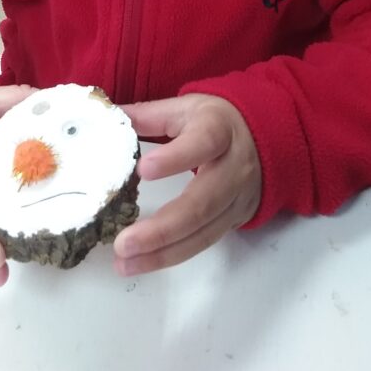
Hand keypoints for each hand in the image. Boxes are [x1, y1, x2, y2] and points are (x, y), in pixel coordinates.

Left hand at [113, 94, 261, 275]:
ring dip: (162, 252)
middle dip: (162, 227)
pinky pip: (203, 242)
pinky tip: (142, 262)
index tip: (143, 169)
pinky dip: (172, 256)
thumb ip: (147, 116)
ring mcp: (236, 199)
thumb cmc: (216, 121)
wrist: (264, 139)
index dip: (176, 158)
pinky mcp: (234, 221)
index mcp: (219, 129)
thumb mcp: (185, 108)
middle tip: (123, 242)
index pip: (203, 142)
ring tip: (125, 262)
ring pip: (203, 231)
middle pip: (202, 202)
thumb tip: (106, 117)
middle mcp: (233, 168)